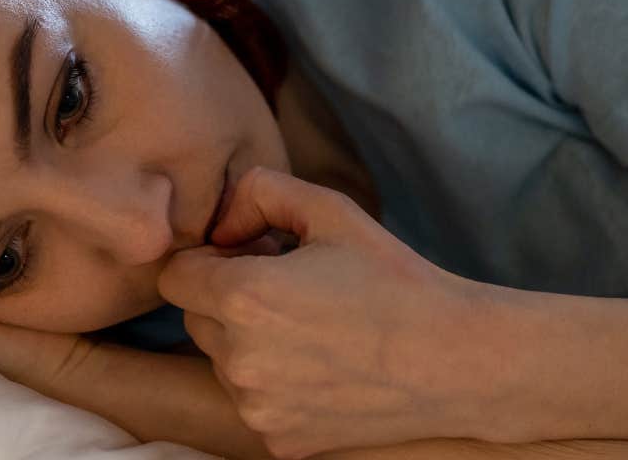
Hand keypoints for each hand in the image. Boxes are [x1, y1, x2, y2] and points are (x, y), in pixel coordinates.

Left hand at [158, 167, 488, 459]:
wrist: (453, 360)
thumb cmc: (394, 279)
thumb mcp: (331, 210)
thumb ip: (259, 192)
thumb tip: (219, 224)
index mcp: (244, 296)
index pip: (174, 275)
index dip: (209, 259)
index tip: (253, 257)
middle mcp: (239, 359)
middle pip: (195, 319)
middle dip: (227, 300)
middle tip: (290, 290)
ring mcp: (257, 407)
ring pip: (222, 363)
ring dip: (248, 344)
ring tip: (313, 329)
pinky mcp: (278, 440)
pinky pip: (253, 402)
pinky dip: (276, 385)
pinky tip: (324, 368)